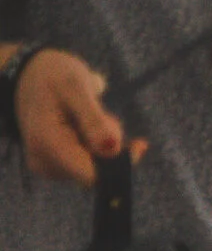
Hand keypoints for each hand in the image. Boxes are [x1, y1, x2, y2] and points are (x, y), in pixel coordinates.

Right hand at [13, 48, 125, 186]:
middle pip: (98, 169)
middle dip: (110, 144)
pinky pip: (90, 160)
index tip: (139, 144)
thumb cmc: (54, 76)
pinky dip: (97, 143)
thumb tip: (112, 149)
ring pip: (97, 164)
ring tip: (88, 115)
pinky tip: (86, 123)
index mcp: (47, 144)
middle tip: (103, 115)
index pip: (92, 175)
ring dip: (104, 141)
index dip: (120, 163)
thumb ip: (93, 120)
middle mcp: (44, 162)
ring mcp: (49, 165)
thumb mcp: (76, 88)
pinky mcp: (56, 164)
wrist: (31, 75)